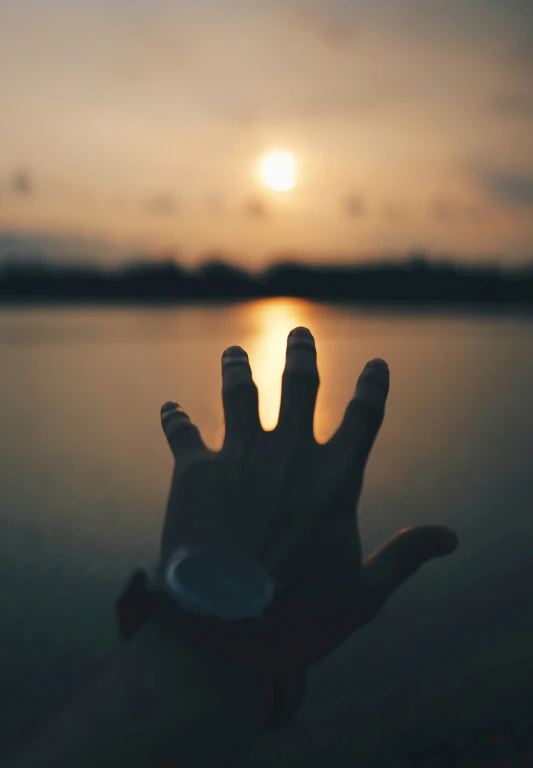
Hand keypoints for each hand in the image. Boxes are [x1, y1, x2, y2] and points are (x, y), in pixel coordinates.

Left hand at [158, 326, 457, 667]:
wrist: (222, 631)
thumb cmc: (298, 619)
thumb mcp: (363, 593)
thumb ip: (405, 557)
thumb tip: (450, 538)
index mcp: (334, 481)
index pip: (364, 417)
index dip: (373, 387)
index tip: (376, 364)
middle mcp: (289, 457)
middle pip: (299, 386)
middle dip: (301, 354)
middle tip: (300, 333)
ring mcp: (240, 459)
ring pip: (240, 393)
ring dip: (238, 368)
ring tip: (234, 354)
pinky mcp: (195, 472)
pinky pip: (184, 432)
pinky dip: (176, 419)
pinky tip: (169, 408)